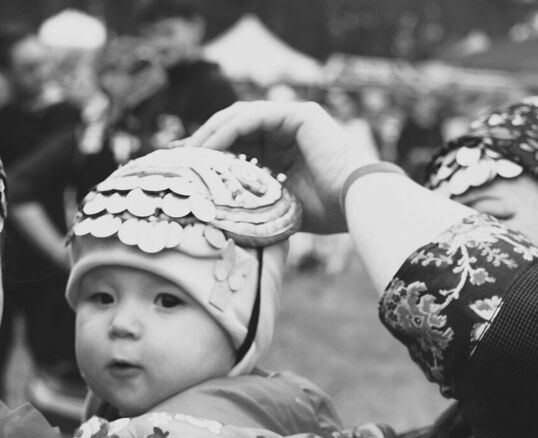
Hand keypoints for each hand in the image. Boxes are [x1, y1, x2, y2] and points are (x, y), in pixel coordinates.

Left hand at [183, 101, 380, 232]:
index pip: (241, 144)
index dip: (213, 154)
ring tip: (189, 154)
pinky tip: (210, 148)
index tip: (187, 169)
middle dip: (205, 141)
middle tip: (178, 157)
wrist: (359, 205)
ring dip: (211, 134)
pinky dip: (228, 131)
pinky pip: (251, 117)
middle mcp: (290, 129)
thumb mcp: (281, 207)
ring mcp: (294, 118)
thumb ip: (257, 204)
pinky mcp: (298, 114)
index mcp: (287, 149)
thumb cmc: (329, 213)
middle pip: (236, 128)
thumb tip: (226, 223)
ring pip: (239, 118)